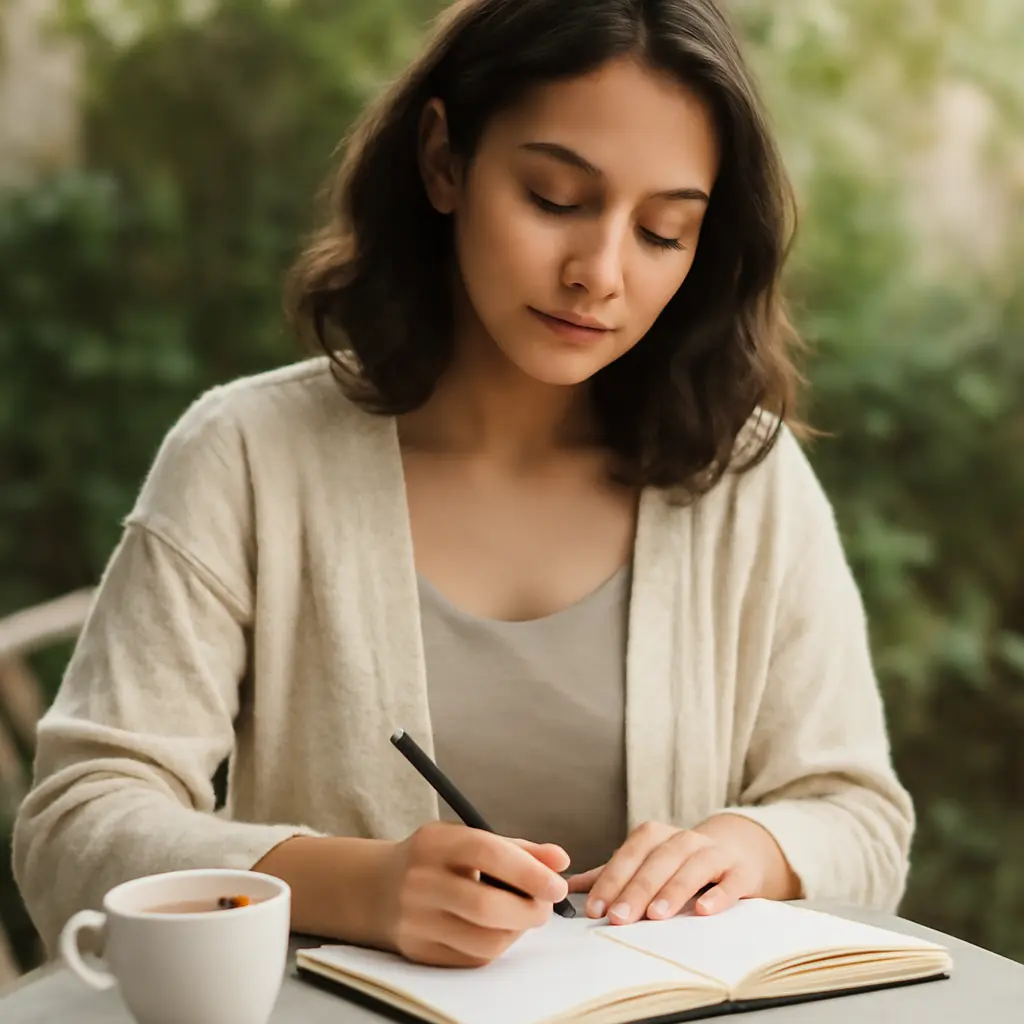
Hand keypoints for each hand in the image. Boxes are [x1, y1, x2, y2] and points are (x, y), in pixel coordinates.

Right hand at [376, 822, 569, 966]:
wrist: (377, 887)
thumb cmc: (437, 859)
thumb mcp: (468, 839)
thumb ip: (517, 849)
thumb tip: (560, 860)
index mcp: (435, 843)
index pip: (488, 854)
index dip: (530, 871)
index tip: (557, 884)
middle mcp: (420, 881)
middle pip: (486, 906)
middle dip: (529, 910)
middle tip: (545, 906)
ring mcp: (416, 921)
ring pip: (484, 940)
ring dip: (516, 932)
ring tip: (521, 915)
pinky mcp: (419, 952)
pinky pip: (473, 959)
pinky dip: (496, 946)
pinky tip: (497, 929)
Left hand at [566, 820, 763, 924]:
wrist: (737, 854)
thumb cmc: (680, 865)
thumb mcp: (646, 865)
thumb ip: (612, 875)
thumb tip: (568, 887)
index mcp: (657, 836)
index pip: (631, 853)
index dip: (612, 879)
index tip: (595, 909)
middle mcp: (685, 839)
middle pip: (659, 860)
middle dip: (637, 889)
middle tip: (618, 918)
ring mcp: (715, 853)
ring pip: (693, 865)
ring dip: (673, 889)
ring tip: (656, 915)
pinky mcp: (742, 872)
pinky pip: (731, 881)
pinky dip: (719, 894)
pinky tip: (704, 911)